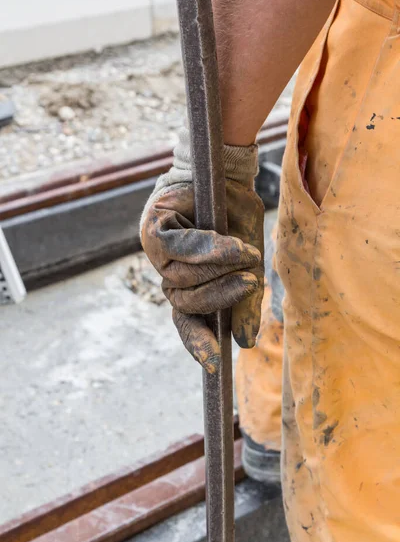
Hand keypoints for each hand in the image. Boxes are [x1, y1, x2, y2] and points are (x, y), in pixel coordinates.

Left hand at [141, 177, 263, 373]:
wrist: (227, 176)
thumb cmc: (236, 220)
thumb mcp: (249, 263)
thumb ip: (245, 300)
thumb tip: (245, 343)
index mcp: (191, 284)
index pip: (187, 321)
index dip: (198, 342)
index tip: (213, 364)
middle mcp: (170, 272)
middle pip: (184, 302)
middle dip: (219, 297)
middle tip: (250, 283)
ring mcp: (157, 253)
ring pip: (181, 277)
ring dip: (218, 268)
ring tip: (246, 251)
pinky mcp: (153, 229)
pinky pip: (176, 249)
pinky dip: (206, 249)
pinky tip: (230, 245)